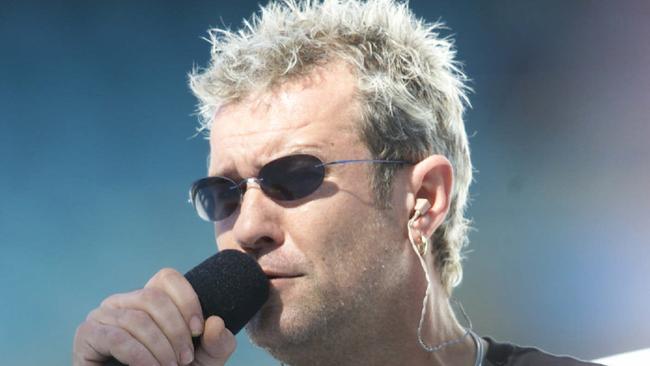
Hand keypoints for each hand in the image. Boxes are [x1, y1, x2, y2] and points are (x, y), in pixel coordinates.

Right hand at [73, 268, 236, 365]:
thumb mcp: (205, 360)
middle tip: (185, 359)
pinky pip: (116, 337)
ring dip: (160, 348)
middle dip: (176, 330)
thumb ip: (217, 342)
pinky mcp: (87, 335)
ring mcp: (102, 315)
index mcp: (148, 299)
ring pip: (137, 319)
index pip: (167, 278)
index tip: (198, 330)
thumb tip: (215, 322)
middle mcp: (123, 301)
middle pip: (154, 297)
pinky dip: (140, 356)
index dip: (187, 301)